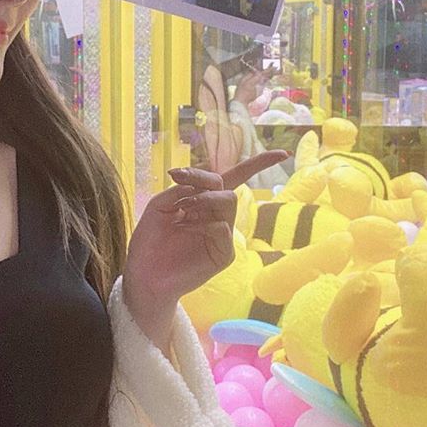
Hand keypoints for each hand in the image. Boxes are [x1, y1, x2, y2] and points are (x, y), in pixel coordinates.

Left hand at [122, 152, 289, 349]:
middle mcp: (218, 215)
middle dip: (202, 178)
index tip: (283, 153)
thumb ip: (182, 188)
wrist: (143, 273)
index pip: (236, 177)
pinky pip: (222, 228)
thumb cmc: (149, 240)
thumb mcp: (160, 204)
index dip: (259, 163)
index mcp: (205, 200)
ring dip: (204, 199)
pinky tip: (183, 227)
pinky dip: (202, 223)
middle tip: (177, 182)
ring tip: (182, 209)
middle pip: (227, 185)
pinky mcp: (223, 254)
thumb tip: (202, 182)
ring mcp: (223, 235)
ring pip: (229, 202)